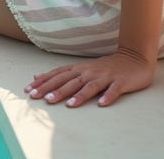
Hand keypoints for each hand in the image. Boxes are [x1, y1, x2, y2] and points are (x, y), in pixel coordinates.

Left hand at [23, 49, 154, 106]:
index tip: (29, 90)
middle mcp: (90, 71)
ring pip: (89, 86)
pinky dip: (107, 96)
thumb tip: (38, 76)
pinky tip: (101, 104)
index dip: (43, 82)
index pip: (58, 74)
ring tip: (68, 104)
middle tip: (40, 98)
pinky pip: (113, 90)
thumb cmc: (106, 67)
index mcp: (80, 69)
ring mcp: (105, 76)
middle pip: (69, 80)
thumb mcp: (82, 68)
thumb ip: (62, 73)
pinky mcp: (121, 82)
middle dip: (54, 89)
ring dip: (78, 95)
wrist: (134, 58)